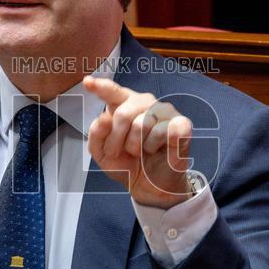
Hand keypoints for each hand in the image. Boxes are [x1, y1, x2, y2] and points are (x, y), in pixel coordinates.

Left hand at [84, 76, 192, 208]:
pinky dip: (154, 146)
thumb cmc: (127, 164)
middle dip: (116, 138)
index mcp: (124, 105)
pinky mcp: (181, 124)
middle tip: (119, 151)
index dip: (101, 86)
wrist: (147, 186)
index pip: (112, 92)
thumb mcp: (102, 153)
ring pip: (142, 123)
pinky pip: (162, 131)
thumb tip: (104, 117)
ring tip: (140, 152)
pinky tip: (156, 149)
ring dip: (135, 146)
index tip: (88, 82)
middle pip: (123, 113)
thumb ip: (97, 134)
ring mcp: (164, 111)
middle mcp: (145, 103)